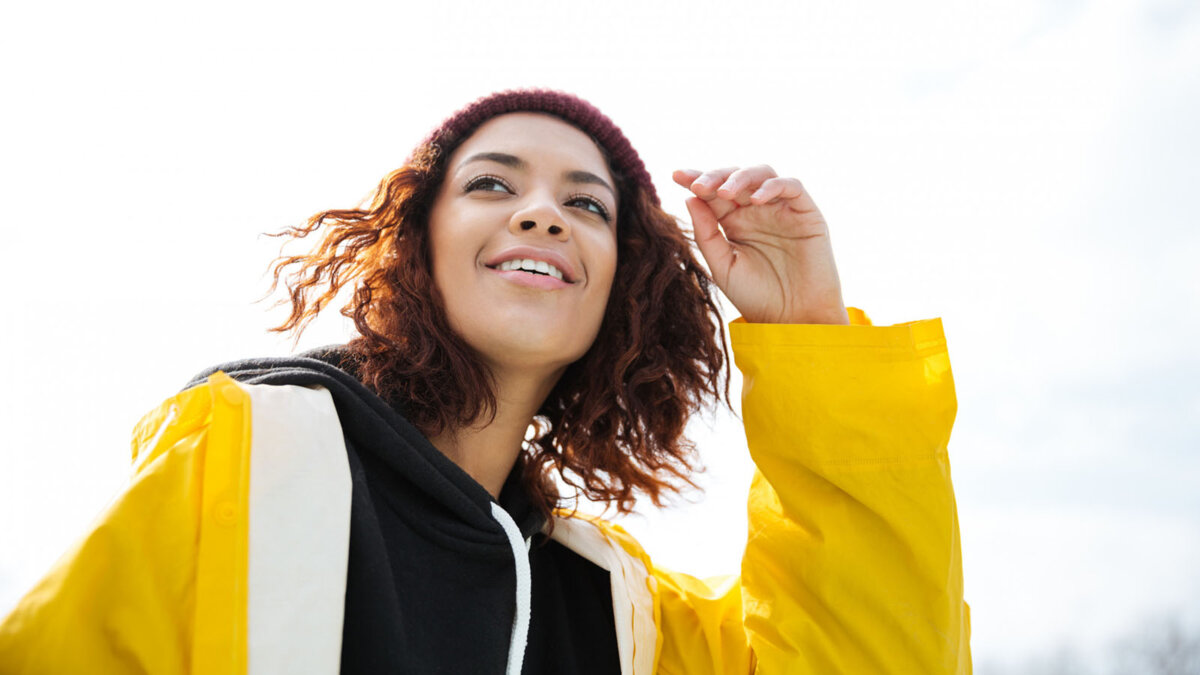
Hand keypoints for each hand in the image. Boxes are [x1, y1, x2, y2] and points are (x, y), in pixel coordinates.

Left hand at [673, 166, 847, 324]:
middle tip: (698, 185)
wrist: (792, 319)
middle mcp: (756, 210)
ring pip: (762, 174)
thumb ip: (706, 234)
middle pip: (734, 178)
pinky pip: (792, 186)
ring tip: (724, 192)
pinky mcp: (806, 213)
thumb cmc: (756, 296)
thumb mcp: (723, 266)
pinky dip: (773, 187)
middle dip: (714, 176)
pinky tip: (755, 200)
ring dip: (741, 177)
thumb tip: (689, 198)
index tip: (676, 175)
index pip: (713, 192)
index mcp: (734, 221)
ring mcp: (781, 209)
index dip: (696, 179)